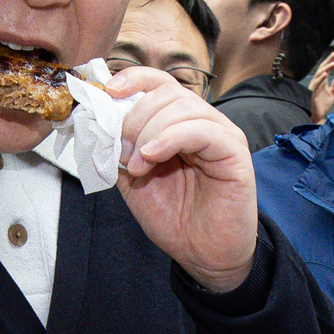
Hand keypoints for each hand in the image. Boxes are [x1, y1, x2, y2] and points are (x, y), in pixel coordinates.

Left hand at [107, 65, 257, 291]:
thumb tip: (100, 124)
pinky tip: (152, 156)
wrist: (204, 254)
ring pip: (182, 107)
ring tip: (138, 165)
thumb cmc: (175, 218)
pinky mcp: (234, 151)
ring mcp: (221, 134)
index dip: (133, 79)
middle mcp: (202, 122)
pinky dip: (170, 138)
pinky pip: (201, 129)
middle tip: (123, 150)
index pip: (159, 82)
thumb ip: (120, 150)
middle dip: (135, 117)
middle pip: (167, 92)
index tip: (108, 92)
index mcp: (178, 124)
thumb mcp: (134, 180)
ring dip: (149, 132)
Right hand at [309, 52, 333, 123]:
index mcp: (322, 82)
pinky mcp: (312, 93)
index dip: (330, 62)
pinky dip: (320, 78)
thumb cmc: (322, 106)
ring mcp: (314, 87)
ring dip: (326, 68)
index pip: (326, 69)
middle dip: (328, 61)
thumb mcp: (332, 94)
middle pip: (322, 68)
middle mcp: (317, 83)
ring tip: (333, 63)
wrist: (316, 117)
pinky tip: (326, 74)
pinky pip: (316, 84)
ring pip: (319, 74)